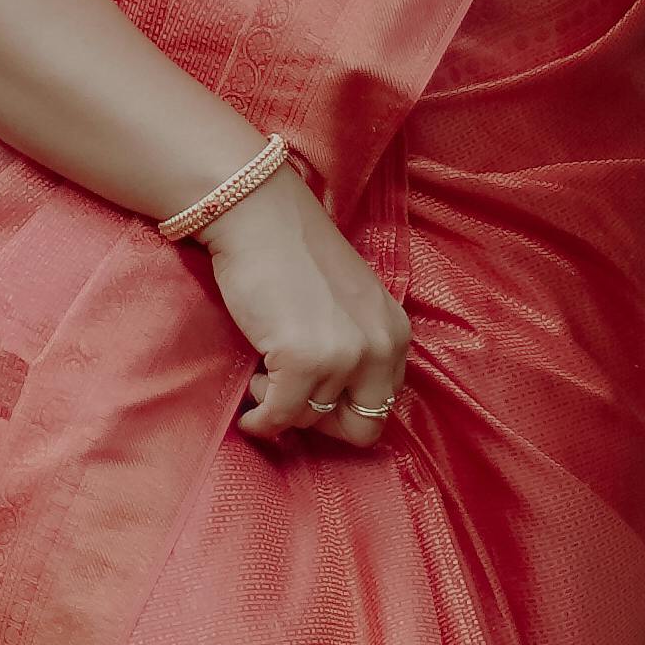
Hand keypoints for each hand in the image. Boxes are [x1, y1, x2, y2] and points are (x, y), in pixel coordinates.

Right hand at [201, 163, 408, 450]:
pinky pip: (279, 416)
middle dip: (321, 422)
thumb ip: (356, 349)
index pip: (383, 407)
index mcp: (395, 333)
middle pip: (359, 427)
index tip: (315, 399)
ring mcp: (343, 355)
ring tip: (264, 374)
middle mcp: (380, 347)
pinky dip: (260, 421)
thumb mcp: (348, 305)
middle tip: (290, 398)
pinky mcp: (303, 360)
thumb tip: (332, 408)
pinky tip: (249, 411)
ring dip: (281, 406)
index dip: (345, 413)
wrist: (259, 217)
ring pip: (311, 419)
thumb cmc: (294, 256)